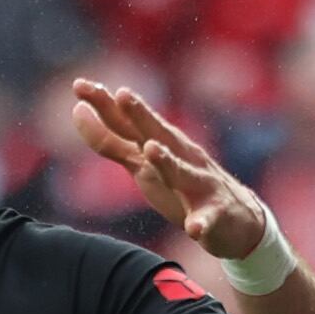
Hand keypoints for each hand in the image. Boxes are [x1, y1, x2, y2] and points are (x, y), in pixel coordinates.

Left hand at [70, 78, 272, 265]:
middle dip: (139, 114)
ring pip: (182, 172)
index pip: (129, 120)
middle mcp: (181, 157)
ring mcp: (200, 185)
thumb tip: (77, 109)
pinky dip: (201, 222)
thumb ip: (111, 141)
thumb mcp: (143, 162)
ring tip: (151, 150)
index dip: (105, 103)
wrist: (237, 221)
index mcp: (162, 143)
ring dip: (167, 161)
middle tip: (121, 94)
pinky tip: (195, 228)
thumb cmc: (183, 186)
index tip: (80, 85)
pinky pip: (206, 220)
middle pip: (156, 134)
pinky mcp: (214, 215)